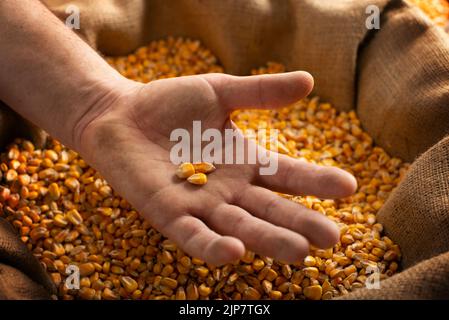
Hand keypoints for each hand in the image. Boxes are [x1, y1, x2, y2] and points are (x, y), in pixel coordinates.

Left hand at [76, 72, 356, 265]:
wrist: (121, 115)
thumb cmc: (168, 103)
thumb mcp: (219, 91)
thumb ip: (261, 91)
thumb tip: (309, 81)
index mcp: (244, 161)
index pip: (286, 174)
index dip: (316, 182)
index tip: (349, 187)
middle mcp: (228, 189)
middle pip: (269, 208)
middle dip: (300, 223)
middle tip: (332, 239)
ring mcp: (199, 204)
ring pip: (238, 226)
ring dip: (267, 239)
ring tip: (300, 252)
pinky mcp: (168, 213)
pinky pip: (193, 234)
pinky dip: (212, 245)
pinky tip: (236, 251)